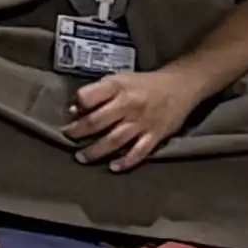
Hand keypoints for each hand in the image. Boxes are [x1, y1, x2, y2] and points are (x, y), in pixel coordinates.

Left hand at [66, 63, 217, 170]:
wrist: (180, 86)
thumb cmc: (144, 83)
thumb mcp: (119, 79)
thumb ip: (98, 93)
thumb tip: (74, 110)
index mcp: (117, 86)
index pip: (89, 96)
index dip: (78, 104)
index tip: (70, 113)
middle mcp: (128, 104)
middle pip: (97, 122)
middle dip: (79, 132)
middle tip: (68, 139)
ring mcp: (142, 122)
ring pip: (114, 140)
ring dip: (95, 151)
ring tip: (81, 158)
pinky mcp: (156, 135)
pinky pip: (138, 152)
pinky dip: (125, 161)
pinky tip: (113, 167)